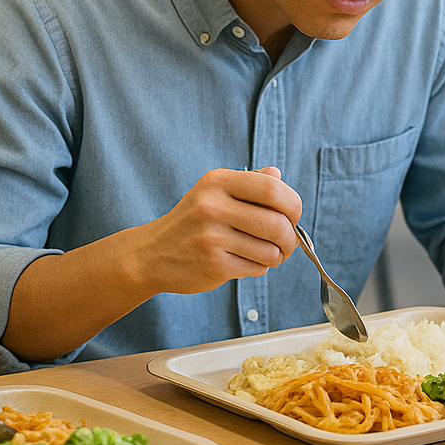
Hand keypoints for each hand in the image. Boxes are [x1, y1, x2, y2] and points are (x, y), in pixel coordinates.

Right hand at [127, 166, 301, 295]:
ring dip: (276, 256)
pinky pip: (256, 268)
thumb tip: (278, 176)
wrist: (151, 254)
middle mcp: (213, 206)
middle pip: (277, 223)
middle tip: (287, 242)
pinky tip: (245, 262)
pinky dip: (259, 268)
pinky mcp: (214, 265)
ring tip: (265, 253)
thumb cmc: (192, 222)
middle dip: (290, 237)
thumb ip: (248, 183)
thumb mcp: (213, 192)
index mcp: (218, 182)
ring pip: (270, 250)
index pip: (272, 188)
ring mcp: (212, 237)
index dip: (292, 204)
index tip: (292, 215)